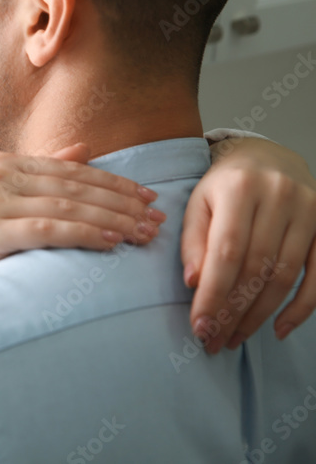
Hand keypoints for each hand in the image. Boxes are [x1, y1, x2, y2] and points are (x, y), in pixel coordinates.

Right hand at [0, 144, 163, 283]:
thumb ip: (38, 173)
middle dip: (121, 201)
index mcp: (1, 164)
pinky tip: (111, 241)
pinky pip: (49, 229)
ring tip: (143, 232)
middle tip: (157, 216)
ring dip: (112, 219)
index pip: (70, 169)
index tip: (147, 196)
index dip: (113, 181)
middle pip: (74, 186)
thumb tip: (82, 149)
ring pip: (68, 205)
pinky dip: (85, 233)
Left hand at [181, 137, 315, 353]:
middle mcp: (278, 197)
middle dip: (232, 310)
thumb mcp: (199, 203)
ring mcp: (308, 211)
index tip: (199, 325)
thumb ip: (193, 241)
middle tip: (215, 339)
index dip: (212, 293)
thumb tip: (194, 283)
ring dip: (260, 314)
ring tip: (236, 337)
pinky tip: (279, 328)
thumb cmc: (225, 187)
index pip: (226, 252)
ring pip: (284, 276)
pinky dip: (301, 308)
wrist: (267, 158)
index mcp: (239, 188)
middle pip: (255, 268)